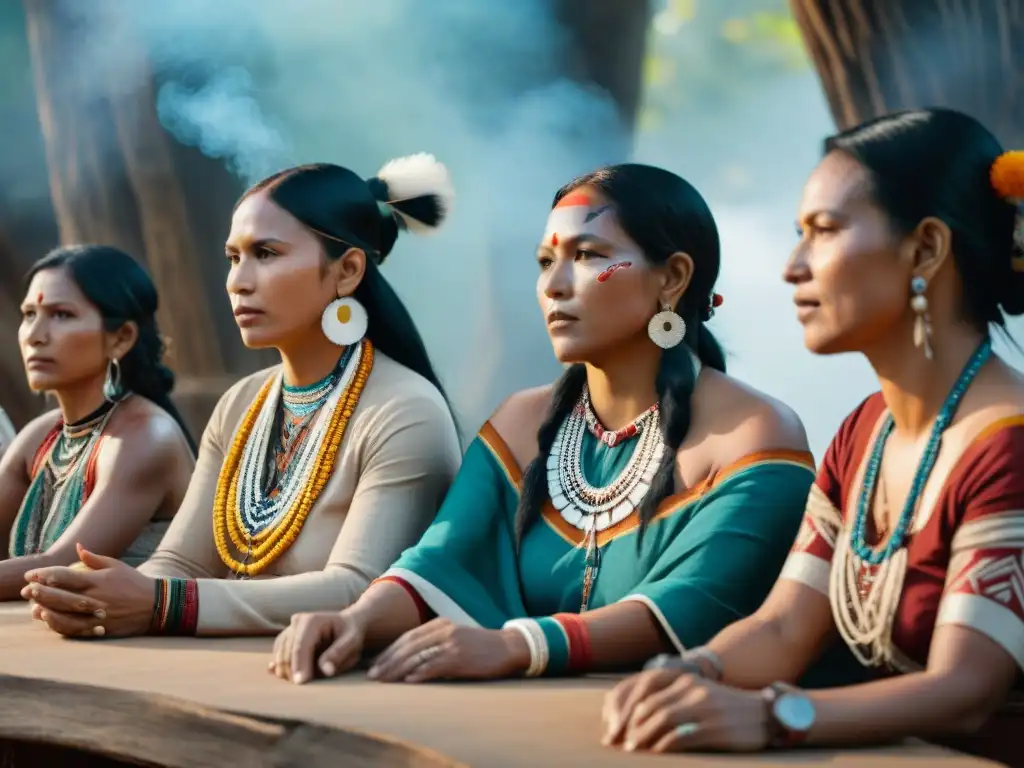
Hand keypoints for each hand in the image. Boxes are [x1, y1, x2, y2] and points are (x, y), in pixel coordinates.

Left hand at [21, 544, 154, 637]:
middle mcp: (96, 598)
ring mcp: (97, 616)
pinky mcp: (100, 629)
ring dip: (47, 611)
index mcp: (99, 581)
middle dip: (40, 593)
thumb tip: (77, 547)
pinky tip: (49, 621)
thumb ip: (94, 558)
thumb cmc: (135, 583)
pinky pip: (75, 629)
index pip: (65, 576)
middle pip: (61, 596)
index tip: (31, 575)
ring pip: (65, 615)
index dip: (45, 575)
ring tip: (34, 607)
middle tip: (26, 590)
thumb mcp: (117, 566)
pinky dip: (59, 626)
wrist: (157, 605)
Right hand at [270, 610, 365, 684]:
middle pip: (287, 652)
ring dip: (289, 672)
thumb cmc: (350, 634)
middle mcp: (297, 622)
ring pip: (280, 656)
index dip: (300, 665)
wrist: (345, 626)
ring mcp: (289, 630)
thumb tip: (326, 670)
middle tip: (306, 689)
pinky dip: (284, 668)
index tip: (301, 683)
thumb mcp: (352, 641)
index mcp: (312, 620)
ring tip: (307, 679)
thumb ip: (339, 654)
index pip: (301, 646)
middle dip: (293, 672)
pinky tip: (290, 677)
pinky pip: (278, 657)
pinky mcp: (285, 639)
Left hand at [367, 618, 528, 682]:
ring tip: (384, 681)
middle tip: (373, 676)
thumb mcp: (455, 638)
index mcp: (440, 624)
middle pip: (408, 646)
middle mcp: (443, 631)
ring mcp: (452, 643)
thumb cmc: (480, 647)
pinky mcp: (460, 657)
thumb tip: (411, 663)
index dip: (389, 651)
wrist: (508, 647)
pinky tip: (408, 681)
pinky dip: (419, 673)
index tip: (376, 664)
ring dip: (397, 670)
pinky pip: (435, 665)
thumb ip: (435, 644)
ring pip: (417, 656)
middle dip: (388, 661)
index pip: (408, 637)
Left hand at [602, 670, 768, 752]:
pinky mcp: (714, 728)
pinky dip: (663, 746)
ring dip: (643, 736)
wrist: (764, 714)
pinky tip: (656, 753)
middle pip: (650, 706)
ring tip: (633, 749)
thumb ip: (672, 700)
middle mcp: (693, 689)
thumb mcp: (698, 695)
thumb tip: (638, 718)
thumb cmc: (725, 709)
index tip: (617, 727)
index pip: (646, 690)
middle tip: (620, 742)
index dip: (627, 709)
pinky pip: (681, 737)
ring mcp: (704, 708)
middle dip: (631, 726)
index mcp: (685, 679)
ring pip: (662, 720)